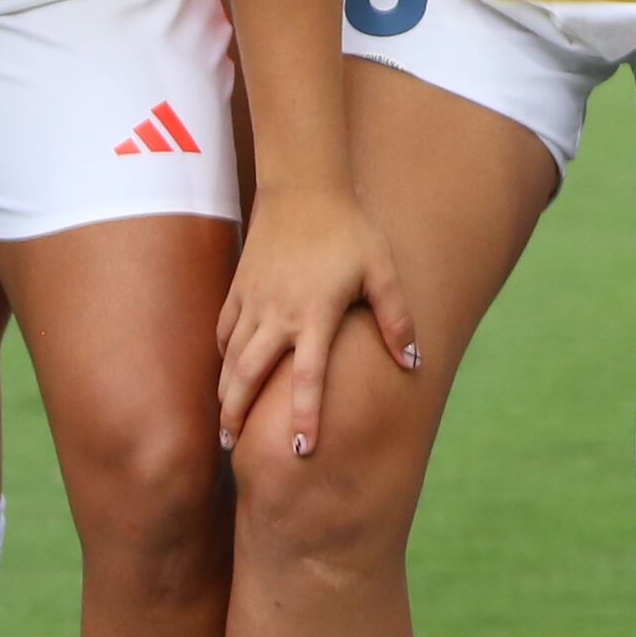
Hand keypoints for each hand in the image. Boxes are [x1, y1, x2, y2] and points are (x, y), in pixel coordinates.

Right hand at [214, 186, 413, 457]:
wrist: (304, 187)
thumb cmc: (349, 229)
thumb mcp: (381, 270)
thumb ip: (396, 318)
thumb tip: (413, 362)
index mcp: (315, 314)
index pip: (308, 376)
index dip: (305, 414)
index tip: (301, 450)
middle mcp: (278, 313)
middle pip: (250, 375)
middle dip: (238, 414)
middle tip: (235, 449)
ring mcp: (253, 300)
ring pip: (230, 358)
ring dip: (226, 393)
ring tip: (225, 426)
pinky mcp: (239, 287)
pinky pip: (224, 331)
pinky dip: (222, 357)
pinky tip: (225, 375)